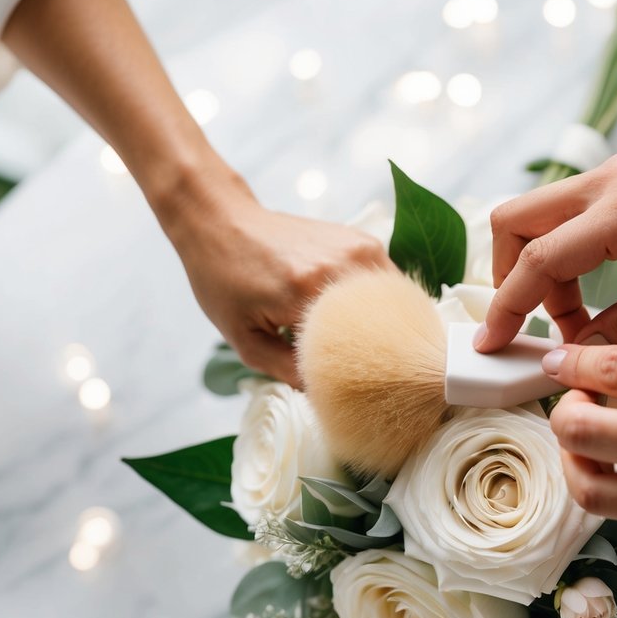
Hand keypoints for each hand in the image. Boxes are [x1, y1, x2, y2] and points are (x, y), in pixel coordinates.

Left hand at [167, 181, 390, 385]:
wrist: (223, 222)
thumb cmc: (224, 281)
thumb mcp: (243, 338)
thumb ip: (287, 370)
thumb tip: (325, 394)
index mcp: (306, 292)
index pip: (354, 348)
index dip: (355, 371)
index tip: (350, 387)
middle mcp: (340, 266)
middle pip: (383, 326)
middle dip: (375, 351)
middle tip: (359, 368)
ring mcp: (358, 249)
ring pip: (393, 304)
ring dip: (383, 326)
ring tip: (360, 341)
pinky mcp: (364, 241)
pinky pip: (389, 283)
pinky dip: (382, 303)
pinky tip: (358, 313)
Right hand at [475, 152, 616, 351]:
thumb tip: (577, 354)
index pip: (541, 258)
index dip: (508, 306)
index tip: (492, 346)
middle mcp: (612, 179)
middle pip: (516, 222)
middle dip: (511, 279)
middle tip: (541, 331)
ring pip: (537, 218)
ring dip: (542, 273)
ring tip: (582, 324)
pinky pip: (568, 218)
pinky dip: (564, 258)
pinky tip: (597, 298)